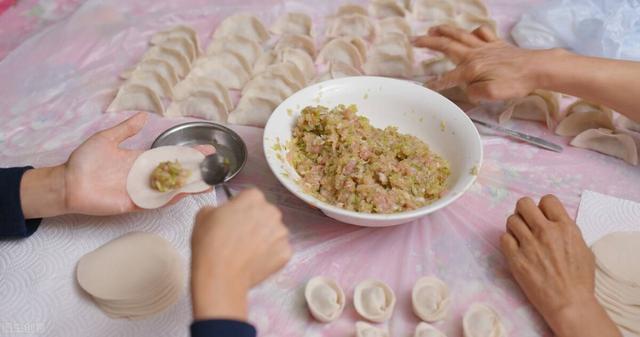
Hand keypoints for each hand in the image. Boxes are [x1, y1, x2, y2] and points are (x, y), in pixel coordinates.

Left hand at [21, 112, 213, 218]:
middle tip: (215, 167)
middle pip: (176, 173)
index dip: (189, 153)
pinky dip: (169, 198)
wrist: (68, 182)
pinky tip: (184, 193)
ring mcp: (141, 190)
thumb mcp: (107, 138)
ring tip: (207, 182)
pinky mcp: (133, 204)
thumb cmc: (84, 161)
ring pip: (170, 188)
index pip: (171, 156)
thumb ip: (126, 129)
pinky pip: (155, 202)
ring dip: (188, 186)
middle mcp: (144, 176)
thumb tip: (143, 116)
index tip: (207, 149)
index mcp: (140, 160)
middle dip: (196, 170)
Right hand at [190, 189, 291, 319]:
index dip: (240, 209)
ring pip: (274, 233)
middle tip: (239, 238)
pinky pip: (278, 251)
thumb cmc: (209, 244)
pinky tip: (255, 262)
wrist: (219, 276)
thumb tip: (222, 213)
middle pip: (265, 214)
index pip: (250, 197)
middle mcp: (272, 211)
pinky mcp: (286, 253)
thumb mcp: (203, 216)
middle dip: (255, 223)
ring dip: (264, 239)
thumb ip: (218, 208)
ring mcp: (281, 233)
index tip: (232, 220)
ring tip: (247, 252)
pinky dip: (270, 256)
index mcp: (253, 197)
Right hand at [413, 25, 552, 101]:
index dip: (436, 84)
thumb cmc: (515, 83)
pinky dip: (472, 32)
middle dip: (429, 42)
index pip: (448, 78)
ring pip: (459, 35)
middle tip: (414, 40)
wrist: (537, 68)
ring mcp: (485, 46)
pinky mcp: (496, 43)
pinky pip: (480, 33)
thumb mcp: (492, 94)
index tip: (424, 88)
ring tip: (432, 29)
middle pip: (447, 45)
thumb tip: (467, 89)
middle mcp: (474, 54)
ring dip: (444, 31)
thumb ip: (474, 92)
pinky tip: (469, 35)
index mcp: (471, 68)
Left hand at [500, 195, 620, 336]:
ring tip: (521, 237)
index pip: (547, 200)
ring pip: (511, 220)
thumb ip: (567, 231)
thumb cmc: (579, 280)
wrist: (569, 302)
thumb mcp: (582, 248)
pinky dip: (508, 241)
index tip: (542, 215)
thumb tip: (554, 222)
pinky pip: (503, 238)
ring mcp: (529, 244)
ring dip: (515, 227)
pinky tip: (515, 249)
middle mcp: (546, 232)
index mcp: (565, 227)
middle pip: (524, 203)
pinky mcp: (516, 258)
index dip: (543, 207)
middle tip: (526, 222)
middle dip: (524, 211)